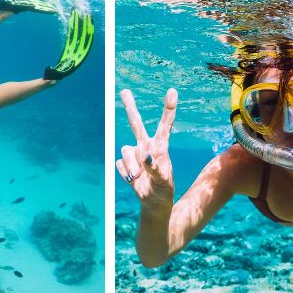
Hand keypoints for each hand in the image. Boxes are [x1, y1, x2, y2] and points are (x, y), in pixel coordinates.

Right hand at [116, 89, 176, 207]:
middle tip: (124, 91)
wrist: (153, 202)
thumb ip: (156, 169)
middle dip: (130, 107)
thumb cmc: (163, 189)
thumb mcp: (164, 181)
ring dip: (132, 166)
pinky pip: (120, 164)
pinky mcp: (124, 164)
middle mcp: (146, 146)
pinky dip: (126, 173)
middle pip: (136, 124)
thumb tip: (145, 156)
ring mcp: (134, 154)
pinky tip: (133, 179)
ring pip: (125, 150)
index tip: (172, 91)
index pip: (165, 125)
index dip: (168, 109)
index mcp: (161, 146)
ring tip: (139, 177)